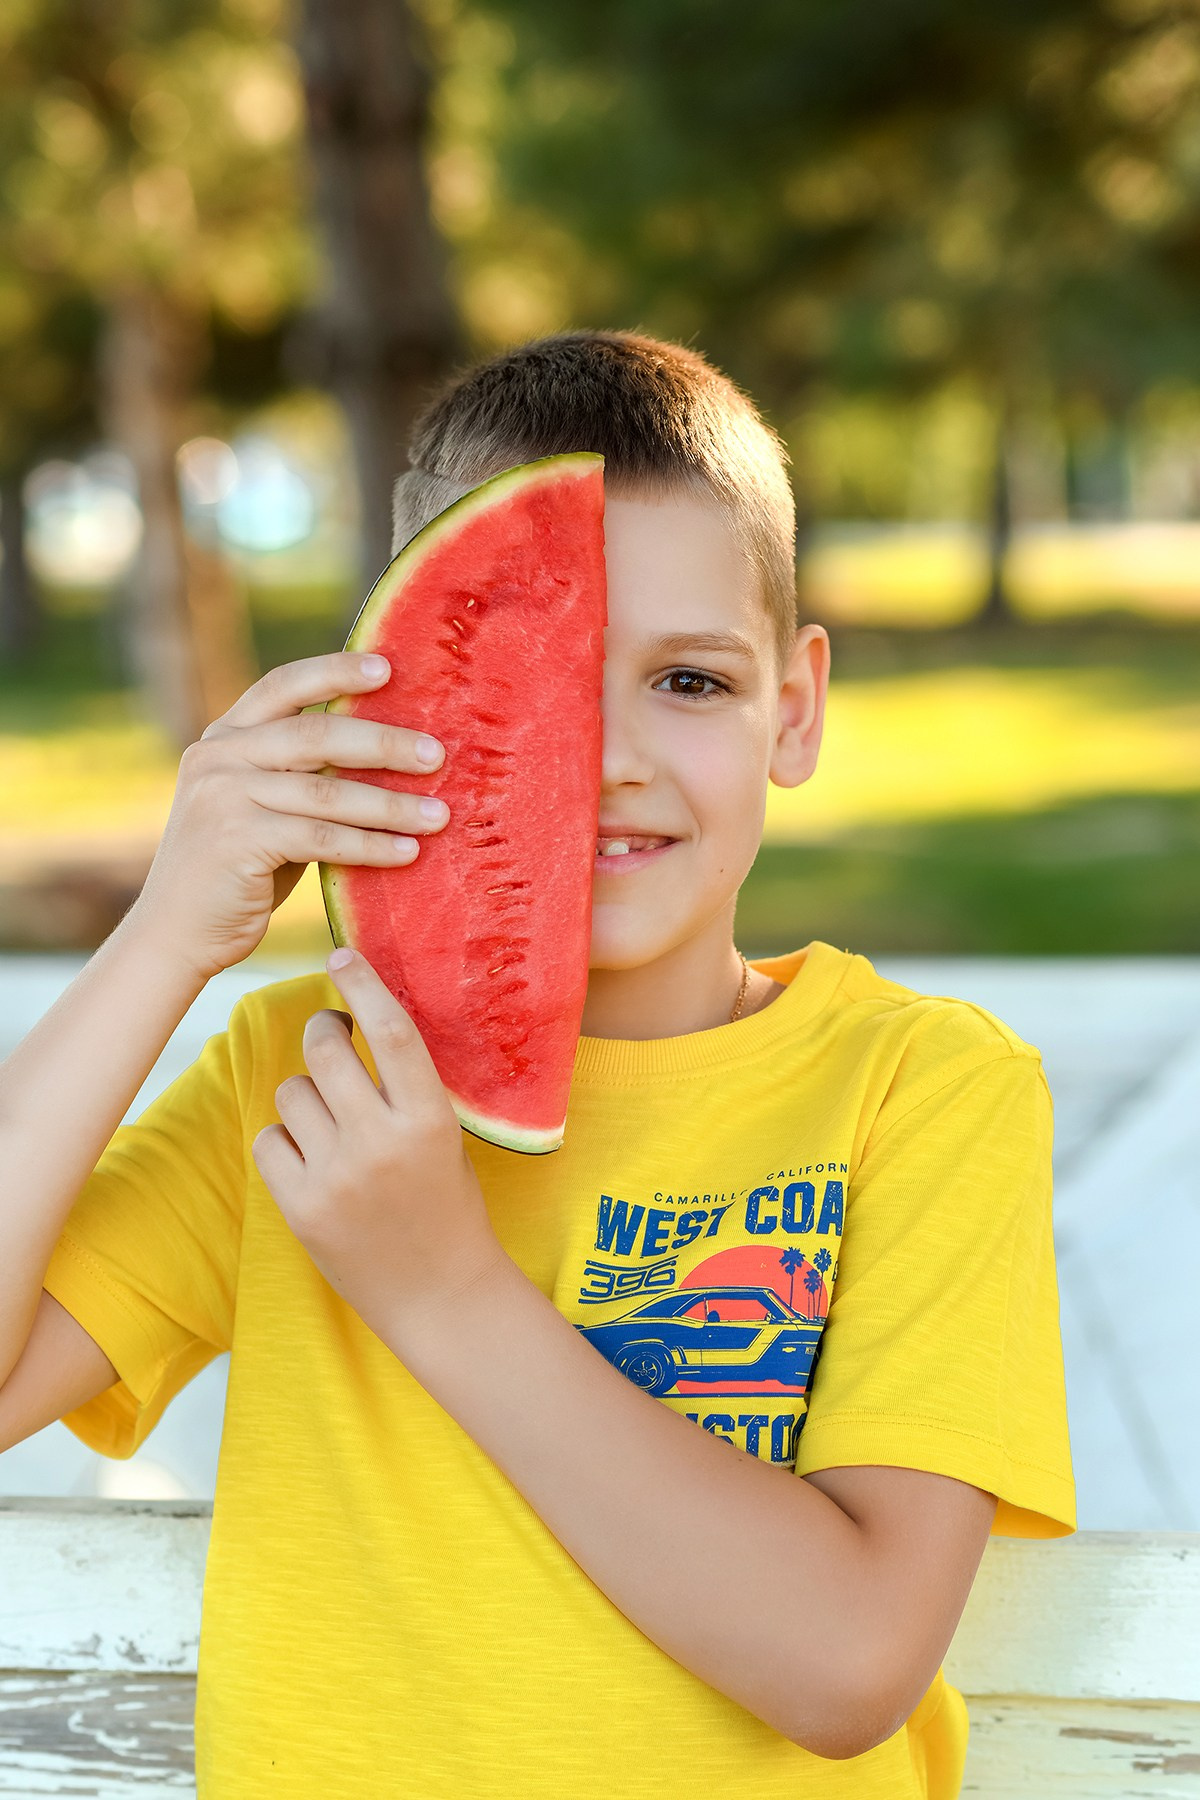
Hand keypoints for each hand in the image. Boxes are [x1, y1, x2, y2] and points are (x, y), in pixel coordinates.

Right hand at [131, 652, 450, 981]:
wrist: (175, 931)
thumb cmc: (237, 869)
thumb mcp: (261, 806)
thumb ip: (299, 774)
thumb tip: (386, 752)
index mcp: (224, 737)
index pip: (283, 686)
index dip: (334, 671)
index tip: (387, 668)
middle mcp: (218, 757)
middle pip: (316, 735)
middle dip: (384, 743)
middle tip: (437, 755)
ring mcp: (222, 798)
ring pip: (326, 793)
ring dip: (390, 805)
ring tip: (438, 815)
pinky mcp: (236, 842)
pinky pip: (321, 839)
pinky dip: (370, 846)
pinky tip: (407, 853)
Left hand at [251, 945, 508, 1343]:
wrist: (440, 1295)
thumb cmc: (447, 1205)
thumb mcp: (443, 1137)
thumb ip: (404, 1088)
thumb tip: (355, 1023)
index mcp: (429, 1119)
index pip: (391, 1031)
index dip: (362, 985)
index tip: (339, 956)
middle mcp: (381, 1142)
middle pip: (324, 1050)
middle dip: (323, 1032)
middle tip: (333, 1038)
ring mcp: (337, 1176)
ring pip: (290, 1092)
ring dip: (305, 1096)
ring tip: (331, 1121)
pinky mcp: (301, 1207)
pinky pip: (269, 1140)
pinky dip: (286, 1142)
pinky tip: (312, 1160)